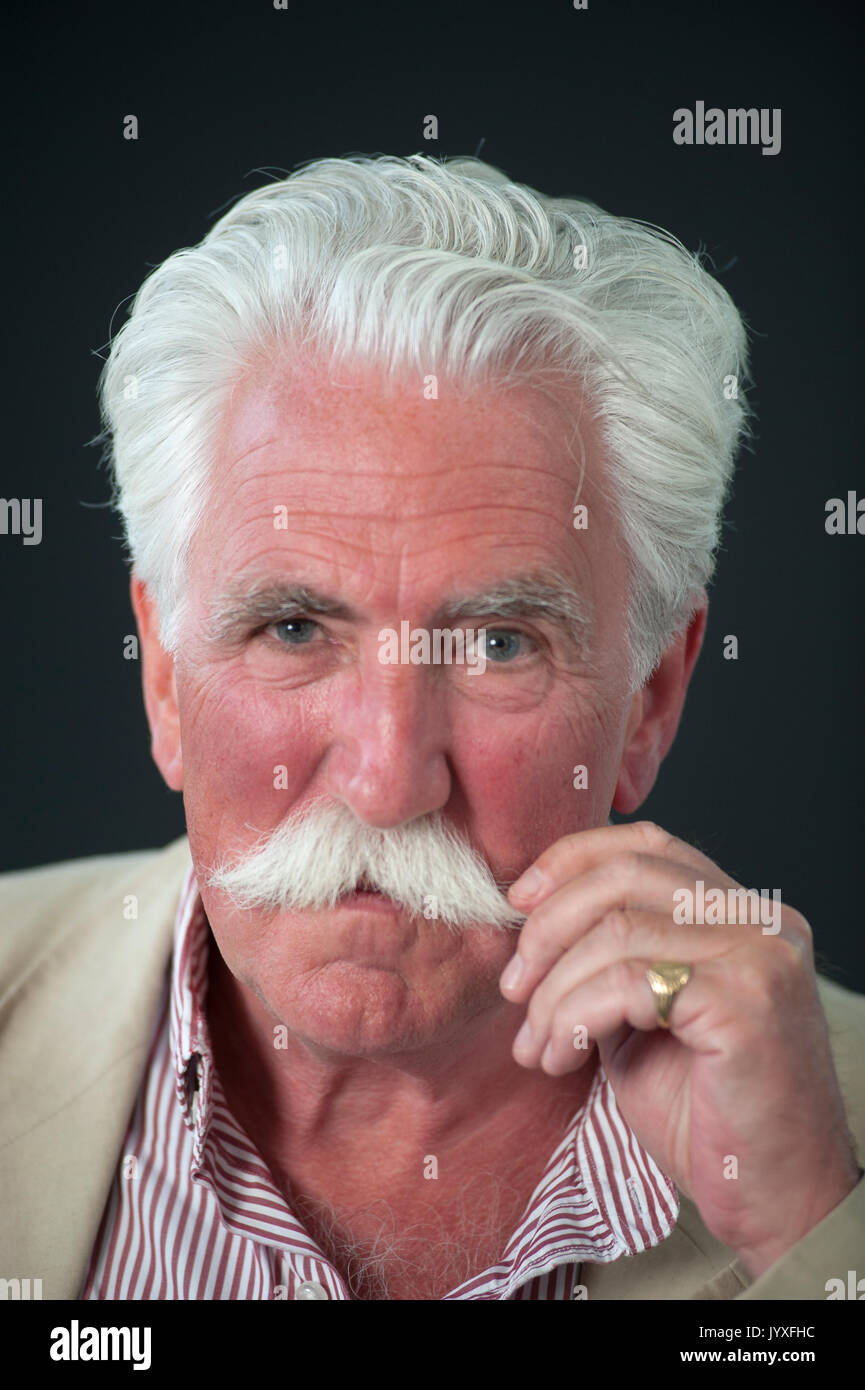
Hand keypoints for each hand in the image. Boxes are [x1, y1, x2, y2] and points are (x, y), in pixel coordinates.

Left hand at [499, 820, 860, 1276]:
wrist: (774, 1201)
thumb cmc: (707, 1117)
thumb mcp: (645, 1019)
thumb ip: (611, 961)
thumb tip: (531, 921)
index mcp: (743, 915)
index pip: (648, 846)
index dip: (572, 860)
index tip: (518, 901)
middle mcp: (762, 923)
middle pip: (625, 875)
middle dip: (548, 927)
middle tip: (514, 987)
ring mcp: (760, 958)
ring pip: (617, 933)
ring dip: (554, 991)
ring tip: (537, 1044)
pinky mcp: (745, 1004)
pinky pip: (627, 984)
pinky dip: (574, 1018)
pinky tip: (561, 1058)